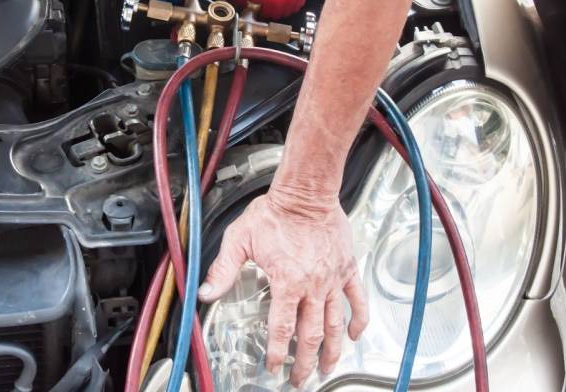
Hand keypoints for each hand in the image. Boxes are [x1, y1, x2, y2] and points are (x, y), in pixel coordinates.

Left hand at [198, 193, 368, 387]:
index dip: (277, 352)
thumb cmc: (275, 212)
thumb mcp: (240, 239)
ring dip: (332, 351)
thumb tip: (206, 292)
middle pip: (310, 335)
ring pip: (335, 324)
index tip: (274, 366)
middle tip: (300, 379)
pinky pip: (357, 299)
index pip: (281, 328)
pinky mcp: (346, 269)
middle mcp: (312, 285)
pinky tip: (355, 334)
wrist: (306, 193)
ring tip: (328, 368)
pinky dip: (358, 320)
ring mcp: (332, 279)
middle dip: (305, 363)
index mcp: (287, 281)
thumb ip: (223, 269)